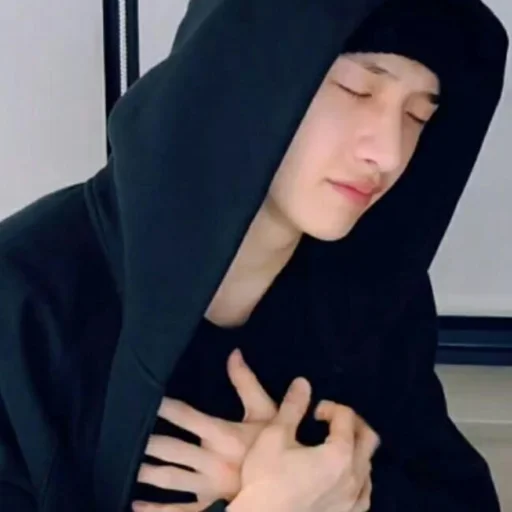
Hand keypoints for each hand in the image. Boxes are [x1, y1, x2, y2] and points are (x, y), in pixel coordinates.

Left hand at [133, 349, 277, 511]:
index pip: (186, 416)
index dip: (164, 406)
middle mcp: (211, 460)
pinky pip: (178, 511)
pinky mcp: (210, 506)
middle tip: (122, 432)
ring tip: (124, 463)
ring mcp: (208, 487)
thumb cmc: (279, 446)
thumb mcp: (267, 412)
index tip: (145, 397)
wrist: (290, 486)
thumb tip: (234, 354)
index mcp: (223, 435)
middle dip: (146, 440)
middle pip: (171, 448)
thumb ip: (247, 383)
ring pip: (168, 478)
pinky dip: (155, 509)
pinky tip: (136, 505)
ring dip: (145, 470)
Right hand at [228, 378, 379, 511]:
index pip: (346, 417)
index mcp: (339, 455)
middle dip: (351, 422)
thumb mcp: (275, 436)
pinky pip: (364, 490)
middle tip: (330, 421)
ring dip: (355, 449)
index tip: (313, 411)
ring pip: (368, 465)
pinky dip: (356, 475)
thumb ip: (292, 407)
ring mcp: (355, 502)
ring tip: (332, 447)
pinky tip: (339, 476)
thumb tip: (303, 382)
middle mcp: (355, 478)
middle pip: (368, 438)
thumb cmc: (266, 479)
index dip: (330, 406)